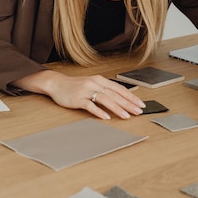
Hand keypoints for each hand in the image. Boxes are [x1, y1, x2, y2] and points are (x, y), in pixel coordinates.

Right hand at [15, 70, 145, 119]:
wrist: (57, 83)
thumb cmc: (76, 86)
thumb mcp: (92, 84)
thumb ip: (104, 90)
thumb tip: (120, 99)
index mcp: (100, 80)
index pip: (119, 89)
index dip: (131, 96)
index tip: (140, 104)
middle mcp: (94, 83)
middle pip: (115, 94)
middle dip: (128, 103)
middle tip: (138, 111)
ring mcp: (86, 90)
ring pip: (105, 99)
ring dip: (117, 108)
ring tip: (126, 116)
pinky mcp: (78, 98)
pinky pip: (90, 105)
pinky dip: (99, 112)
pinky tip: (106, 117)